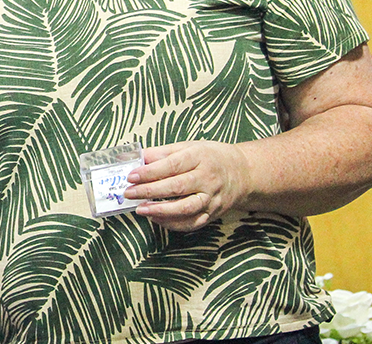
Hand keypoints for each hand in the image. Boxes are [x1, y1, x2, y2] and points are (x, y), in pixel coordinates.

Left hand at [122, 140, 251, 230]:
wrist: (242, 173)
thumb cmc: (211, 157)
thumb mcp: (189, 147)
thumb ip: (162, 153)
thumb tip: (136, 158)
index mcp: (200, 157)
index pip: (172, 165)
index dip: (150, 172)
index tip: (131, 176)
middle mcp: (208, 179)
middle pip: (176, 187)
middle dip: (149, 191)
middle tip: (129, 193)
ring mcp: (211, 198)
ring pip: (185, 208)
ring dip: (160, 211)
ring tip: (141, 209)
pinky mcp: (212, 214)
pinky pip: (192, 223)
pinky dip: (173, 224)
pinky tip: (156, 218)